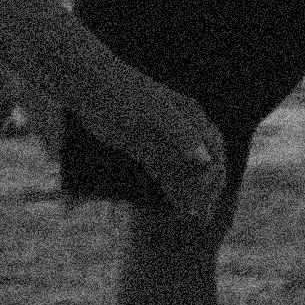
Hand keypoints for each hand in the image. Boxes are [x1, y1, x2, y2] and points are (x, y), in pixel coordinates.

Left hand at [85, 70, 227, 230]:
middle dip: (205, 192)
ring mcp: (162, 140)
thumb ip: (181, 134)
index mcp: (192, 116)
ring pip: (184, 172)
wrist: (89, 85)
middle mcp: (183, 129)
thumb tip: (207, 161)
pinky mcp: (144, 148)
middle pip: (203, 166)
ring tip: (192, 219)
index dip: (214, 178)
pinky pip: (165, 173)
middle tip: (200, 218)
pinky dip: (173, 190)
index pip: (215, 153)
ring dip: (191, 194)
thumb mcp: (154, 111)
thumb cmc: (124, 91)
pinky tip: (179, 208)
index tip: (206, 201)